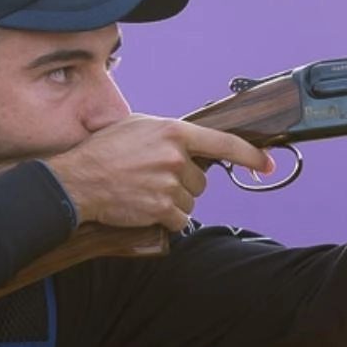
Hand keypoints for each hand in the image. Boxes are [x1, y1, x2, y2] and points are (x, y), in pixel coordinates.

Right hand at [45, 114, 273, 230]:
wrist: (78, 180)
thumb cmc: (103, 150)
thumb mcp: (137, 126)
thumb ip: (168, 133)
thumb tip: (190, 142)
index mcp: (175, 132)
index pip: (224, 143)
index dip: (251, 155)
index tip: (267, 163)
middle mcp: (176, 157)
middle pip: (201, 180)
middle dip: (183, 183)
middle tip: (154, 179)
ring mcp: (170, 184)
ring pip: (190, 201)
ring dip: (172, 202)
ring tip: (144, 192)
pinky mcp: (162, 208)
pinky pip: (179, 220)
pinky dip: (166, 219)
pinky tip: (145, 208)